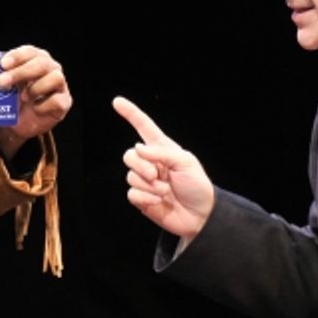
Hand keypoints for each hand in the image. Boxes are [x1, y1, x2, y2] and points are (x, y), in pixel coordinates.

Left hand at [0, 45, 71, 155]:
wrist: (18, 124)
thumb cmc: (12, 100)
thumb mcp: (2, 88)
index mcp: (35, 59)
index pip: (30, 51)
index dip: (17, 56)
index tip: (3, 64)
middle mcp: (50, 69)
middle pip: (42, 63)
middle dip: (21, 72)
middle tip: (3, 83)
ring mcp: (59, 85)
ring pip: (56, 77)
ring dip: (36, 88)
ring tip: (24, 97)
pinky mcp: (64, 102)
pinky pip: (57, 100)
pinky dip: (43, 105)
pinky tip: (35, 108)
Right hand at [115, 95, 214, 239]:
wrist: (201, 216)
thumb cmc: (197, 186)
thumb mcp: (185, 162)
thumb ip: (161, 152)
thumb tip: (138, 148)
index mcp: (163, 149)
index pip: (144, 127)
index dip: (131, 113)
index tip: (117, 101)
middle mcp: (151, 163)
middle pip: (129, 155)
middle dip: (140, 165)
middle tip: (156, 174)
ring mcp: (146, 181)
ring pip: (130, 176)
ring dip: (149, 185)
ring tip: (165, 191)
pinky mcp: (142, 198)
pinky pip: (132, 193)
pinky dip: (145, 197)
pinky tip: (158, 201)